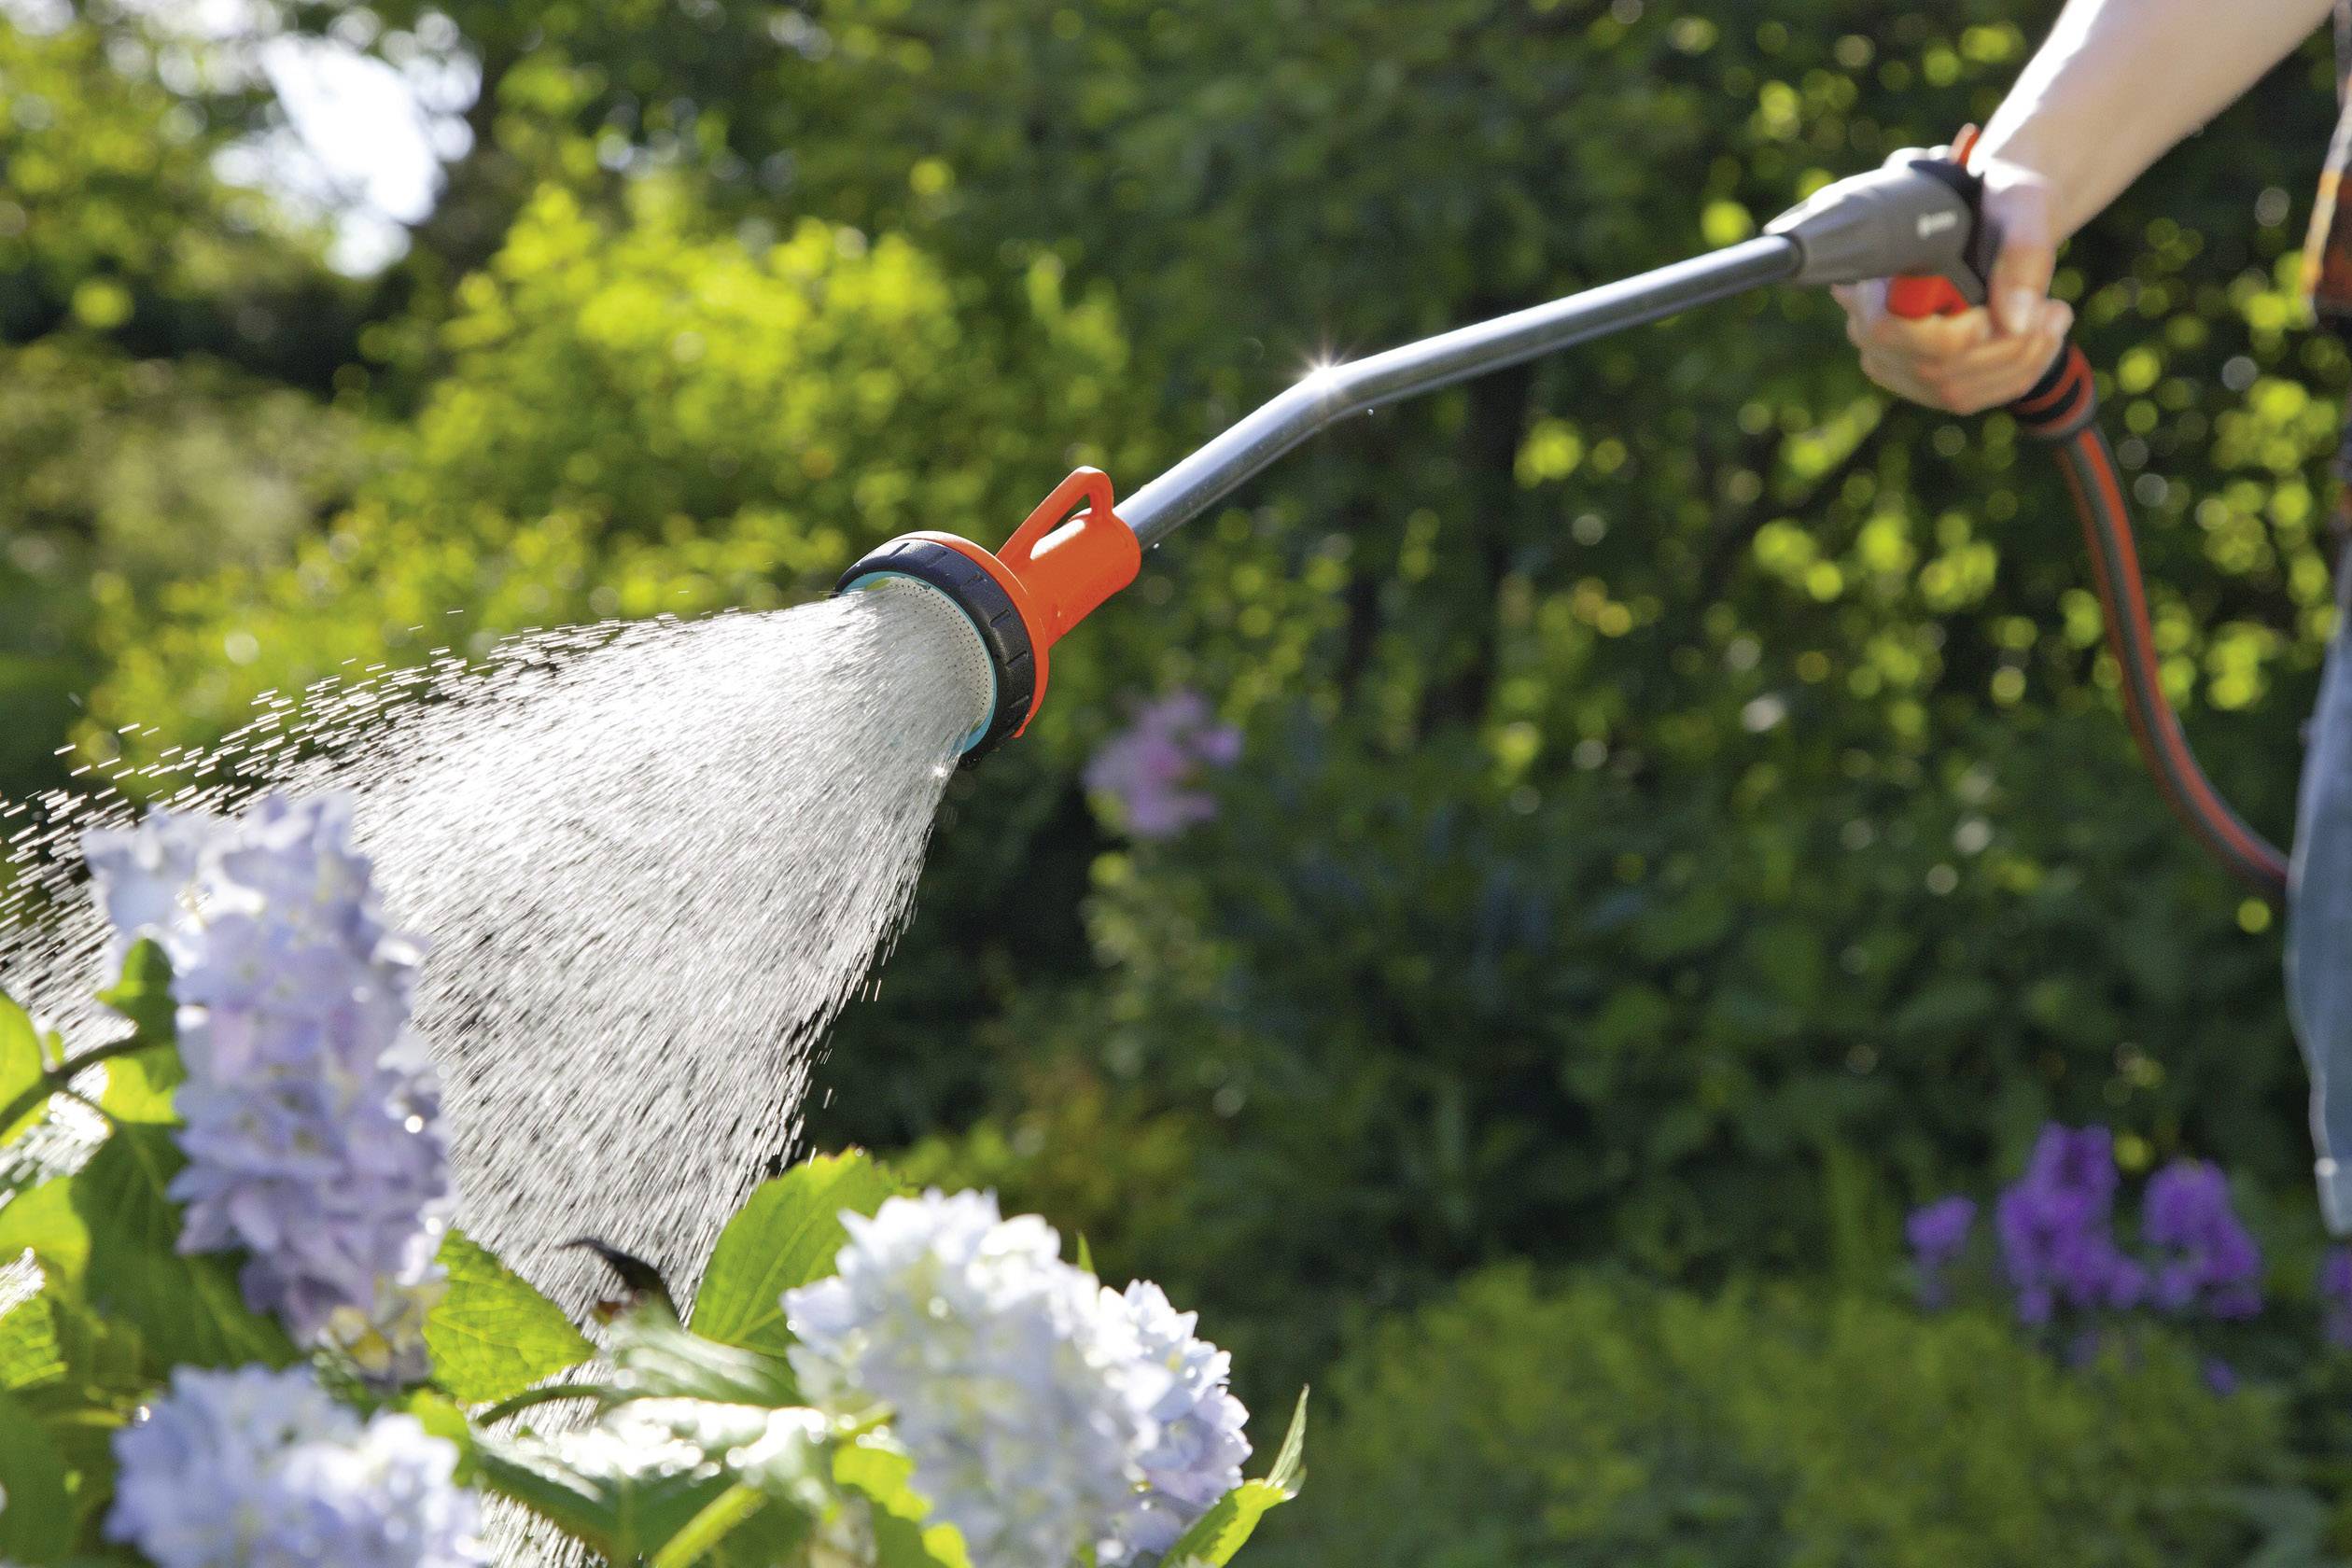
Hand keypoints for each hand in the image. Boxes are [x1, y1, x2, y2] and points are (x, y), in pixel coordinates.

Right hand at [1832, 157, 2074, 414]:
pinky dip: (2017, 375)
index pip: (1885, 329)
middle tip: (2053, 309)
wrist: (1995, 215)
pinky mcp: (1920, 380)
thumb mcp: (2021, 202)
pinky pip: (1968, 398)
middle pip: (1929, 369)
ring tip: (2056, 317)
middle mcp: (1867, 324)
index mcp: (1874, 273)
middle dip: (2003, 349)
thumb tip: (2016, 323)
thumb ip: (2022, 251)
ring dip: (2019, 363)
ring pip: (1952, 391)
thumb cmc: (2000, 199)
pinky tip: (2043, 339)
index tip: (1990, 315)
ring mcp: (1891, 359)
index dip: (1942, 337)